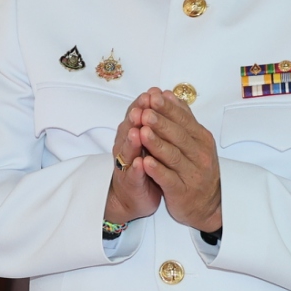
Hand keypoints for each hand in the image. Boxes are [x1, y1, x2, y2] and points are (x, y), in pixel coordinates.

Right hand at [105, 91, 162, 225]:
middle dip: (136, 118)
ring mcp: (126, 165)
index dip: (143, 105)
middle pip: (129, 129)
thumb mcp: (150, 142)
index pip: (136, 116)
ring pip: (127, 151)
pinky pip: (132, 176)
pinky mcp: (130, 184)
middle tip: (143, 107)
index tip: (152, 93)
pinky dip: (136, 170)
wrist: (133, 196)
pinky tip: (141, 164)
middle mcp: (127, 147)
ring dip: (132, 142)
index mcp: (133, 135)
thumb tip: (164, 96)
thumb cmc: (145, 167)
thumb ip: (154, 121)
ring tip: (137, 132)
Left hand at [136, 89, 221, 232]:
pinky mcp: (182, 191)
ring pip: (173, 156)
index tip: (152, 96)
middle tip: (145, 111)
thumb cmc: (196, 167)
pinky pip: (169, 179)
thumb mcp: (194, 140)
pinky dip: (157, 170)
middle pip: (178, 136)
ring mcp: (192, 173)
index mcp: (200, 139)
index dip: (167, 108)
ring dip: (157, 144)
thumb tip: (168, 93)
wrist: (208, 204)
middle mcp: (199, 155)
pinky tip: (145, 162)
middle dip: (160, 123)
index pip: (183, 120)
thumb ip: (181, 117)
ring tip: (142, 132)